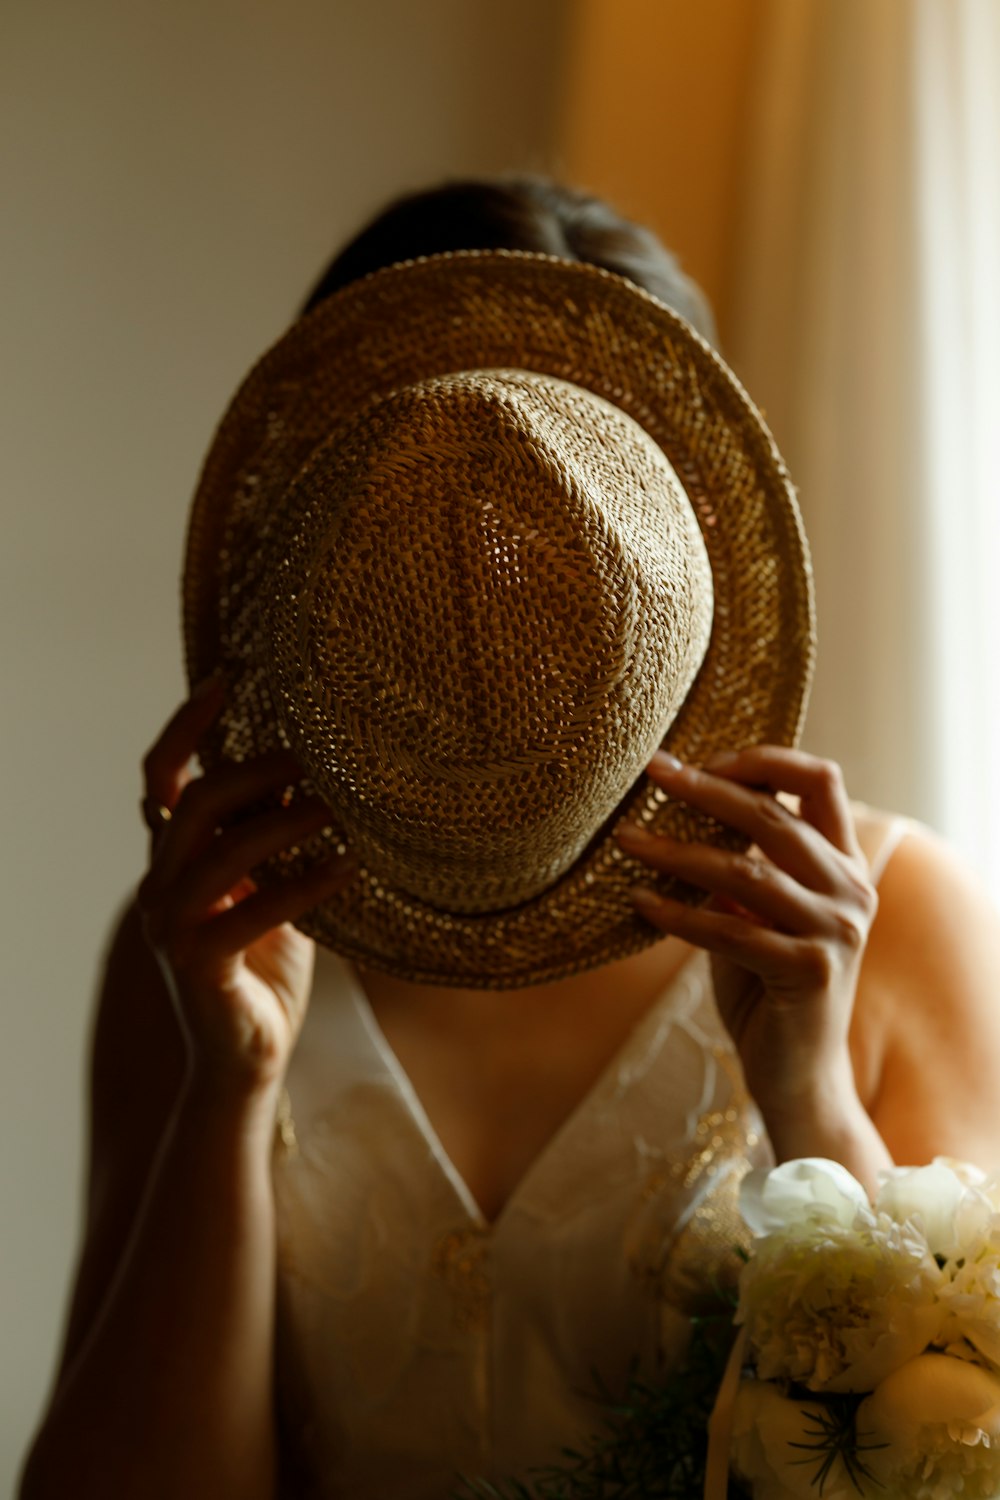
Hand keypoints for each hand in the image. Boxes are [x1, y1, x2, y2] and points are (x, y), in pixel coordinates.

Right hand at [137, 679, 354, 1098]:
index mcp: (174, 860)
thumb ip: (276, 835)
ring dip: (287, 820)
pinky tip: (351, 867)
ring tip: (342, 805)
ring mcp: (172, 927)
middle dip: (253, 769)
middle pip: (195, 803)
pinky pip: (254, 910)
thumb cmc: (267, 969)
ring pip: (223, 849)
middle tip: (314, 755)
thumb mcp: (274, 887)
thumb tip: (308, 770)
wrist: (246, 1060)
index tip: (228, 675)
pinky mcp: (199, 964)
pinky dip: (306, 883)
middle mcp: (162, 886)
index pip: (162, 777)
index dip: (187, 725)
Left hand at [616, 746, 877, 1127]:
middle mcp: (850, 890)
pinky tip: (639, 902)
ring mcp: (835, 932)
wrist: (797, 1073)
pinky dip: (678, 915)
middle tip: (652, 772)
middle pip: (773, 816)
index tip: (702, 758)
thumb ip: (743, 863)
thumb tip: (680, 802)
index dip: (763, 760)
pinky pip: (729, 932)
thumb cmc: (765, 985)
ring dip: (676, 852)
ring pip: (744, 872)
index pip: (821, 780)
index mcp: (844, 863)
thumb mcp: (758, 913)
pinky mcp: (807, 972)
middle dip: (706, 789)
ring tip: (626, 838)